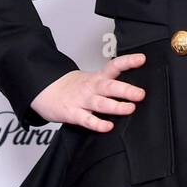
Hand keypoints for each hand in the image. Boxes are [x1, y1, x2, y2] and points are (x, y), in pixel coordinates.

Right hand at [29, 52, 146, 131]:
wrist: (45, 91)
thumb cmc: (73, 87)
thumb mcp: (92, 79)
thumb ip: (111, 83)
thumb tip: (135, 90)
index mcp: (97, 78)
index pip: (114, 66)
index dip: (128, 62)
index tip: (141, 59)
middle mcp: (91, 87)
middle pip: (109, 86)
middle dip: (126, 90)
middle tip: (140, 94)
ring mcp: (82, 100)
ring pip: (100, 103)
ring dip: (115, 106)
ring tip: (129, 108)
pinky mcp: (73, 114)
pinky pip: (86, 120)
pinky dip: (97, 124)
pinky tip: (107, 126)